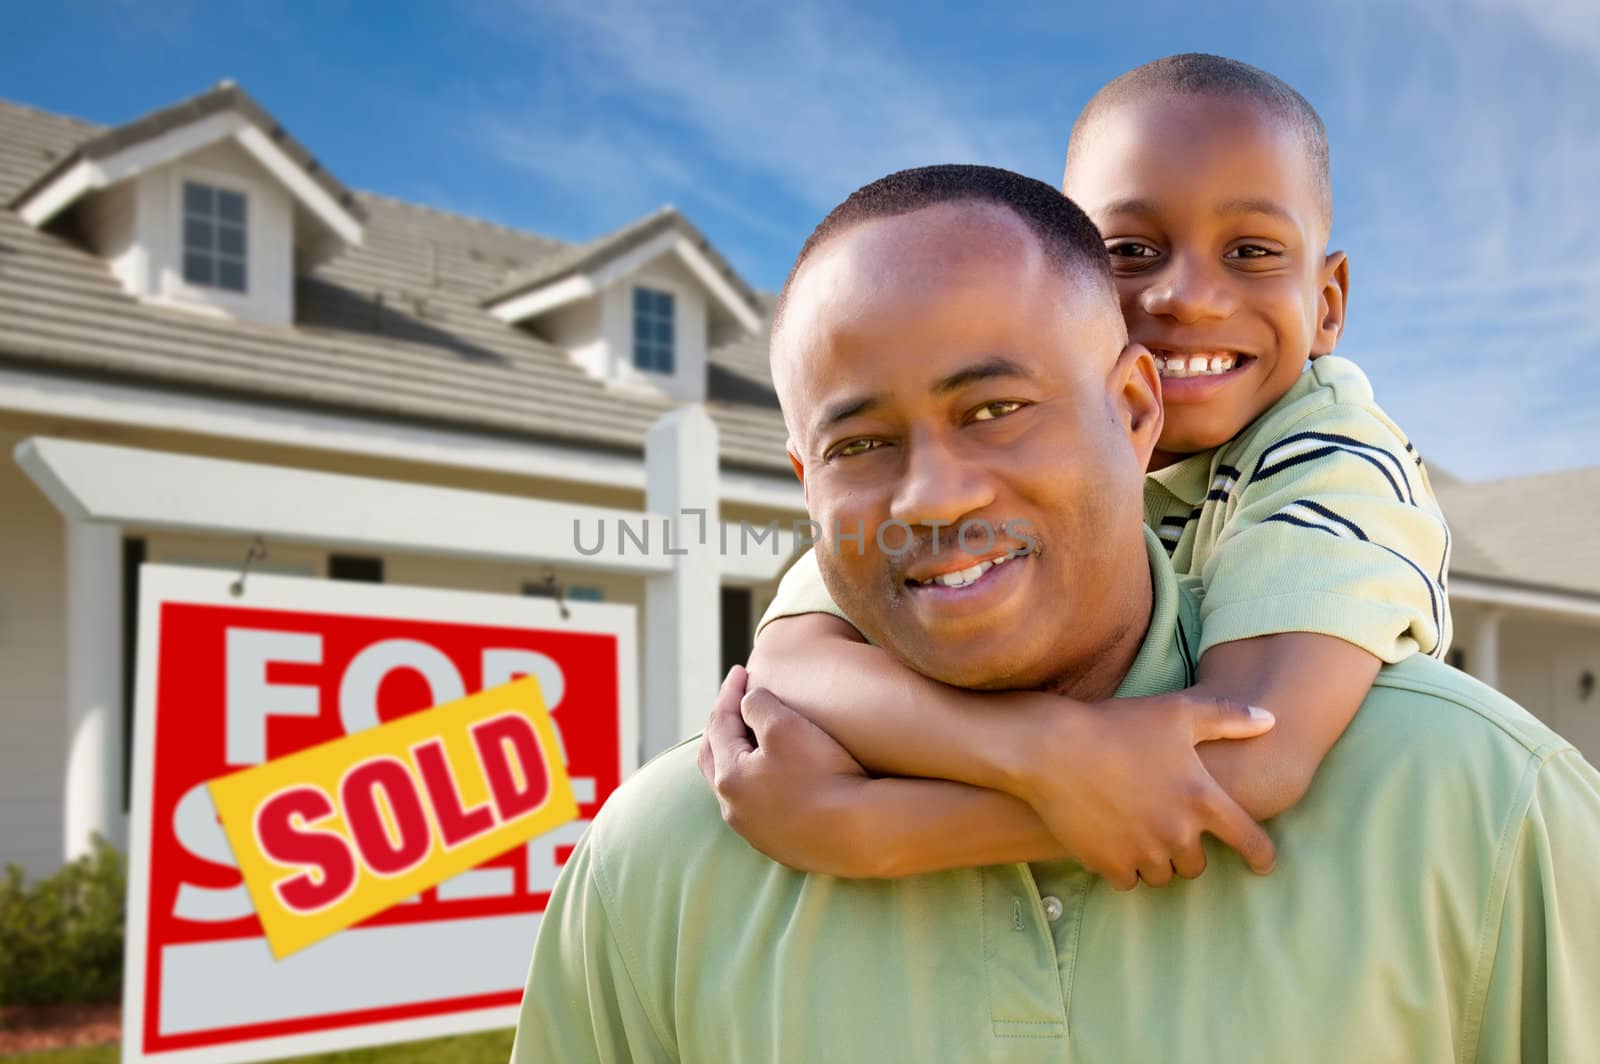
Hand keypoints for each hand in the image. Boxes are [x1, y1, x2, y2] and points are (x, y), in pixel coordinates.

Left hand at [698, 666, 878, 875]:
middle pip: (715, 758)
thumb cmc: (822, 775)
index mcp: (728, 777)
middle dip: (722, 725)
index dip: (729, 693)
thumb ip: (757, 705)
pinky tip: (775, 774)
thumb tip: (747, 703)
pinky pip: (758, 806)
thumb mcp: (785, 725)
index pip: (719, 724)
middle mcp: (734, 809)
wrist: (860, 833)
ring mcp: (756, 831)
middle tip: (734, 701)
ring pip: (735, 786)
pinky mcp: (780, 844)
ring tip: (750, 736)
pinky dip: (758, 781)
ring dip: (738, 756)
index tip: (740, 671)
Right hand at [1012, 692, 1278, 889]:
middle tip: (1169, 828)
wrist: (1051, 747)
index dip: (1261, 856)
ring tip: (1138, 833)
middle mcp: (1178, 832)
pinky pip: (1128, 881)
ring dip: (1156, 860)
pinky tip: (1113, 841)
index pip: (1249, 841)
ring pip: (1162, 875)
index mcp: (1202, 799)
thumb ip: (1228, 717)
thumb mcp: (1177, 712)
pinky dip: (1124, 867)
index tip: (1262, 864)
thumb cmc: (1116, 724)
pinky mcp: (1108, 864)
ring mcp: (1142, 852)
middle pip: (1197, 865)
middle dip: (1188, 851)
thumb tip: (1271, 720)